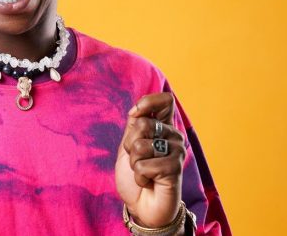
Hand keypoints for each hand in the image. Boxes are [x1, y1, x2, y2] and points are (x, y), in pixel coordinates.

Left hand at [115, 92, 185, 227]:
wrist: (141, 205)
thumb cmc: (135, 174)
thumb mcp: (129, 144)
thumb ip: (134, 124)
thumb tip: (136, 109)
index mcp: (163, 127)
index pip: (166, 101)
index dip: (148, 102)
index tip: (136, 113)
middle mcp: (174, 136)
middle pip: (142, 124)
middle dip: (130, 144)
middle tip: (138, 159)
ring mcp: (177, 151)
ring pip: (139, 146)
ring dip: (134, 162)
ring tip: (144, 172)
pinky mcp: (175, 168)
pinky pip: (143, 166)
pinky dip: (139, 177)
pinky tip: (148, 182)